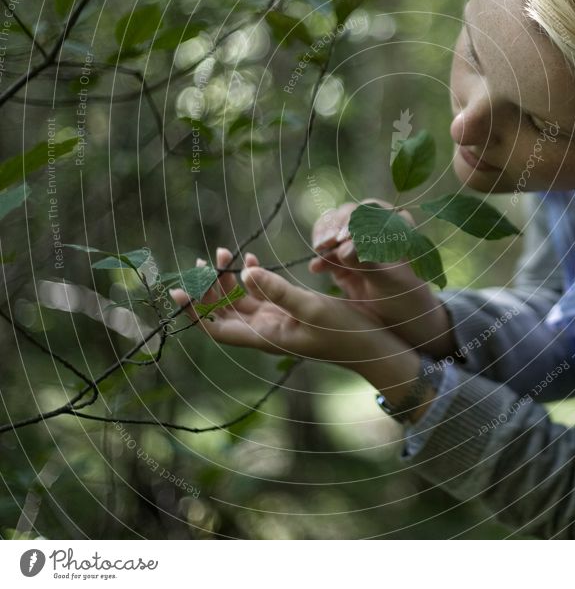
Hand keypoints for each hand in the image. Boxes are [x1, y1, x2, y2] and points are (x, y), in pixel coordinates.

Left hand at [170, 247, 401, 368]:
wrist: (373, 346)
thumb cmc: (346, 332)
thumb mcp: (312, 307)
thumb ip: (278, 291)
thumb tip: (245, 274)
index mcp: (266, 336)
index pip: (217, 329)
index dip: (193, 312)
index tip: (176, 291)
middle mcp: (266, 331)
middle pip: (224, 313)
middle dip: (208, 289)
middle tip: (204, 260)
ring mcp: (278, 322)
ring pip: (240, 303)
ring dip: (227, 281)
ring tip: (223, 253)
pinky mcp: (290, 313)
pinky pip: (260, 297)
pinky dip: (251, 279)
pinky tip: (250, 262)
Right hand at [308, 198, 455, 357]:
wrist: (402, 325)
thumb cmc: (406, 298)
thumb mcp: (390, 282)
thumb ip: (368, 264)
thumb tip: (344, 248)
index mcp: (395, 226)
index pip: (372, 210)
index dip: (356, 219)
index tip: (345, 237)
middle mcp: (374, 230)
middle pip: (348, 215)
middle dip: (334, 225)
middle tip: (326, 242)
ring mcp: (356, 246)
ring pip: (333, 230)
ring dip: (324, 237)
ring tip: (319, 249)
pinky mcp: (341, 262)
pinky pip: (326, 254)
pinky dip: (320, 259)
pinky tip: (315, 268)